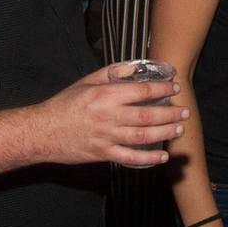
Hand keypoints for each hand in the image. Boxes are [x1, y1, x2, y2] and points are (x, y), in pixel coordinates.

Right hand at [27, 63, 187, 167]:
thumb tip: (134, 67)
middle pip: (147, 115)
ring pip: (143, 136)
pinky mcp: (103, 154)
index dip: (162, 90)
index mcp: (106, 95)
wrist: (43, 131)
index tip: (175, 89)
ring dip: (164, 133)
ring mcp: (107, 137)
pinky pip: (130, 158)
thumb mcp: (86, 81)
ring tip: (179, 129)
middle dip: (170, 113)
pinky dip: (148, 158)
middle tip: (184, 111)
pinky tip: (162, 156)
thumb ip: (112, 73)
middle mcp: (109, 116)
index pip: (142, 91)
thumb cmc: (64, 104)